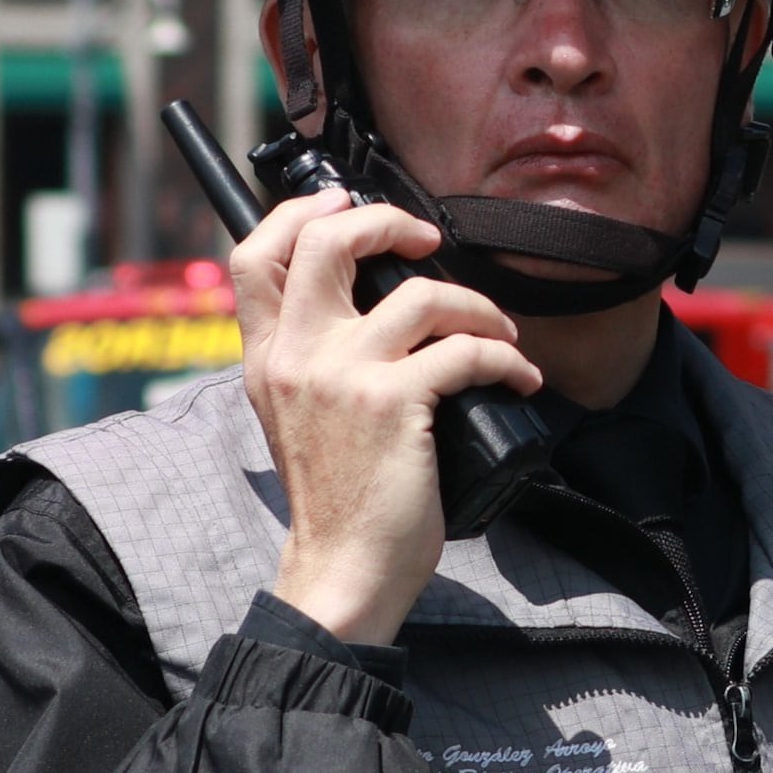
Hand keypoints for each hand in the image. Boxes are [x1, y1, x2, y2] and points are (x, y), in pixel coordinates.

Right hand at [240, 189, 538, 647]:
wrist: (342, 568)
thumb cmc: (334, 496)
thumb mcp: (295, 415)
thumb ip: (310, 358)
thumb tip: (368, 303)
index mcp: (265, 357)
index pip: (253, 254)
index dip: (302, 212)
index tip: (347, 204)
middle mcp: (296, 355)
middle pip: (328, 241)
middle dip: (389, 221)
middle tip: (429, 241)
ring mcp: (343, 376)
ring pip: (419, 293)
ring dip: (475, 305)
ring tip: (498, 333)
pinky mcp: (395, 404)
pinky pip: (465, 350)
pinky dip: (505, 358)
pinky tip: (519, 377)